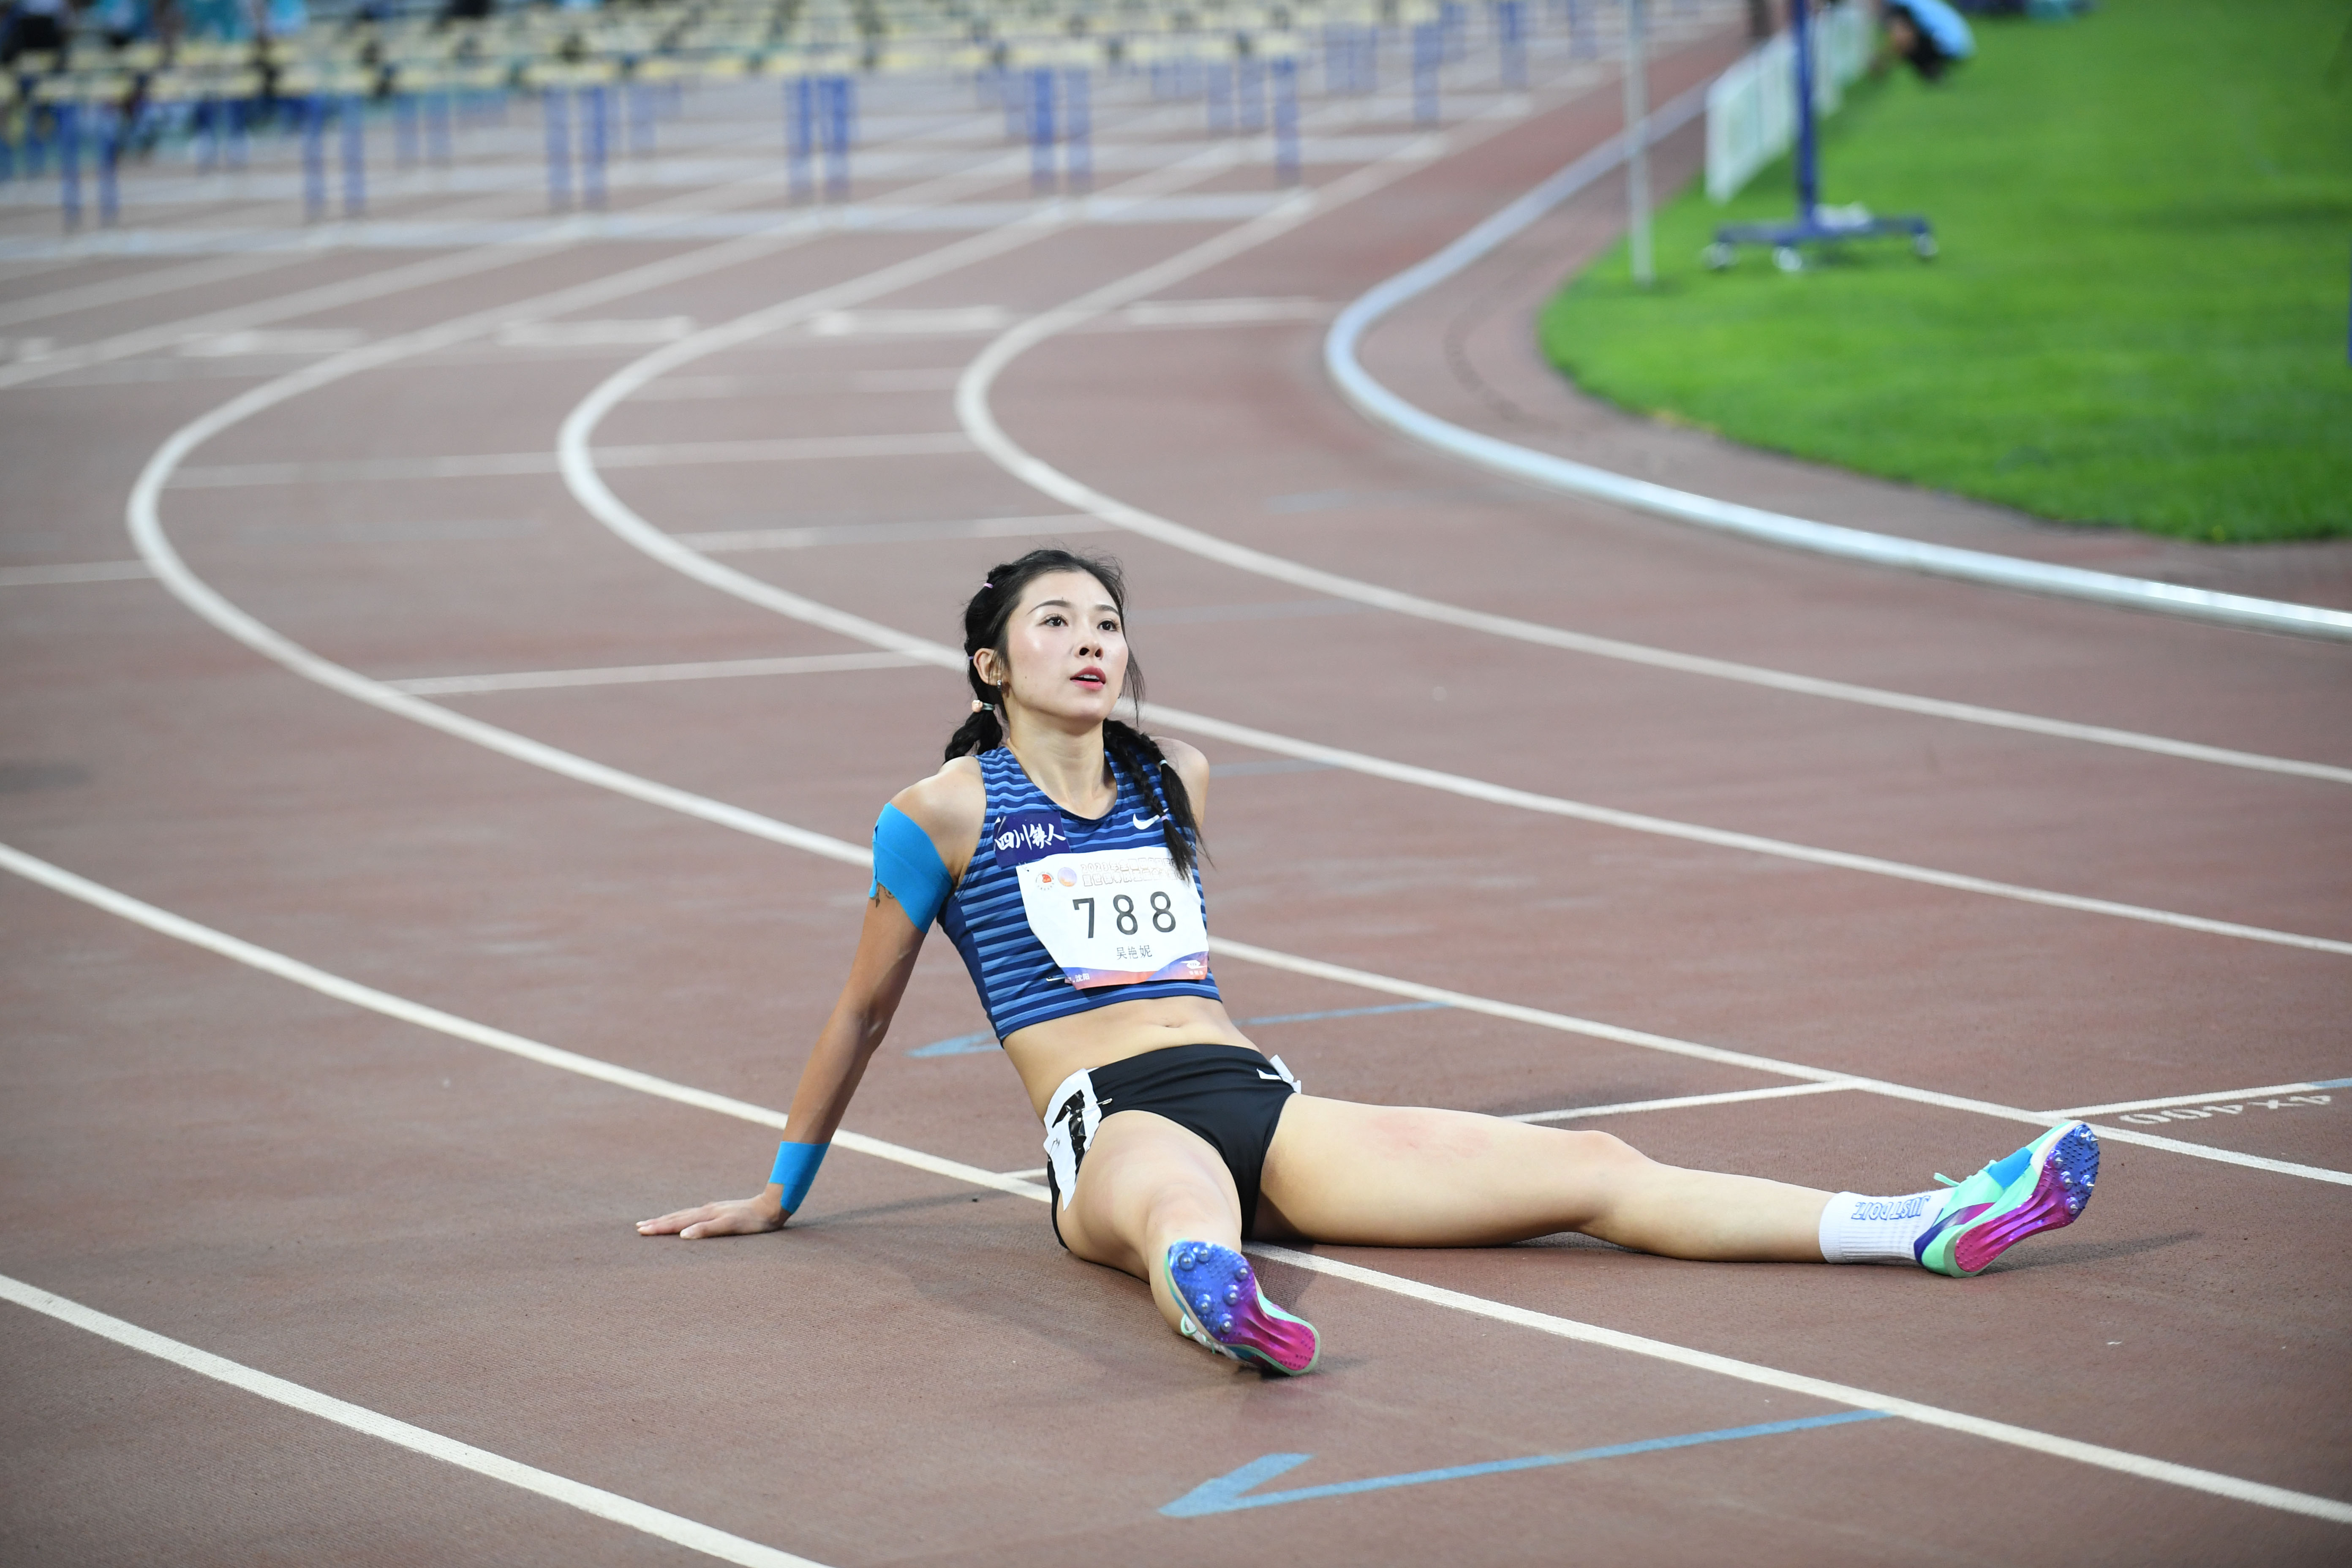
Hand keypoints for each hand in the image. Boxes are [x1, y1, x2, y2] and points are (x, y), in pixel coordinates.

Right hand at [636, 1192, 785, 1239]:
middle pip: (677, 1216)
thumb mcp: (730, 1227)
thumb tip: (682, 1235)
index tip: (641, 1230)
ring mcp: (713, 1209)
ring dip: (668, 1219)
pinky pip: (695, 1215)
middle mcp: (707, 1210)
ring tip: (654, 1222)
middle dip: (658, 1222)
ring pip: (685, 1214)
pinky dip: (682, 1218)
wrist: (772, 1207)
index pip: (677, 1222)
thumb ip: (707, 1230)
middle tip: (639, 1227)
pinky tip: (684, 1220)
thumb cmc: (753, 1221)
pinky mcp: (720, 1211)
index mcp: (706, 1215)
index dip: (659, 1227)